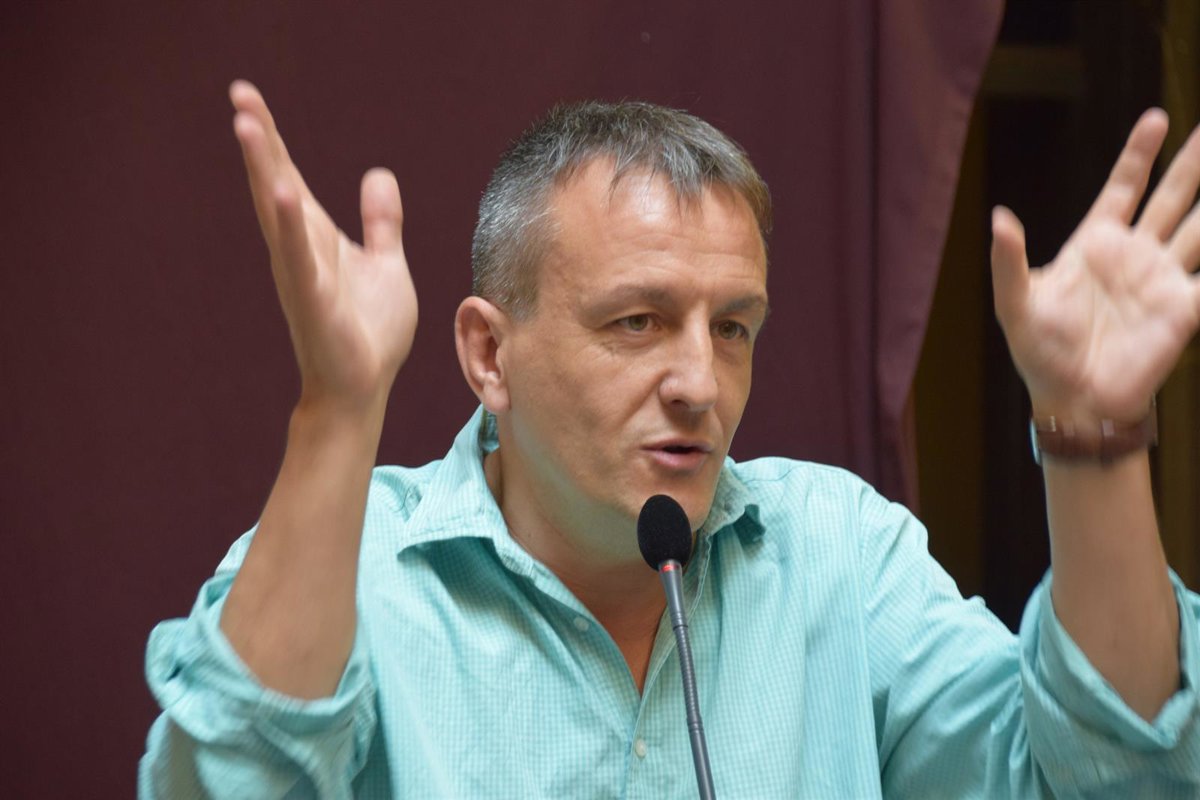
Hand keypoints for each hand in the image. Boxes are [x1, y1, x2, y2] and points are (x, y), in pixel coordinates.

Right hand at [230, 80, 416, 412]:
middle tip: (238, 92)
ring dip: (263, 169)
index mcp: (315, 237)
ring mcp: (301, 274)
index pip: (288, 176)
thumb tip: (378, 173)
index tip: (246, 95)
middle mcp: (299, 249)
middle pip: (274, 182)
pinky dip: (291, 227)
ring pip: (278, 213)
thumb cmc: (369, 331)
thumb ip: (381, 221)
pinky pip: (299, 259)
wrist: (364, 387)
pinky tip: (283, 194)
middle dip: (258, 139)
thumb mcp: (385, 263)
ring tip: (246, 124)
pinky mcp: (313, 301)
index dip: (270, 137)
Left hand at [991, 109, 1199, 423]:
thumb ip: (1009, 262)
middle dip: (1192, 162)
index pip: (1123, 188)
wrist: (1073, 402)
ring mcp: (1162, 279)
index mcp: (1095, 244)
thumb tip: (998, 218)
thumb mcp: (1015, 305)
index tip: (1156, 118)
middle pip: (1172, 196)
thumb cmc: (1039, 354)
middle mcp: (1134, 254)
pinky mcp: (1184, 309)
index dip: (1138, 155)